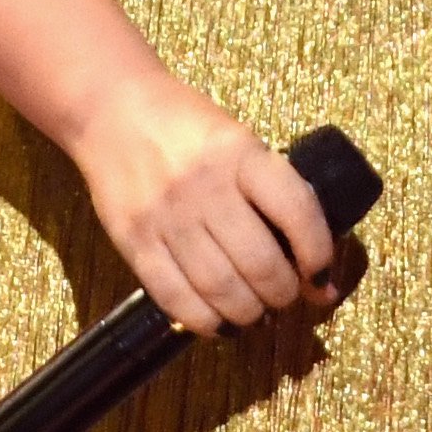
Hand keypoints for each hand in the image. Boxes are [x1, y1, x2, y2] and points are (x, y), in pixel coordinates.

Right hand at [66, 72, 332, 335]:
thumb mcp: (236, 139)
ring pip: (221, 289)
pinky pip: (175, 297)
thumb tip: (306, 254)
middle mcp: (205, 186)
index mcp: (240, 153)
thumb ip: (268, 187)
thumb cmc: (184, 123)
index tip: (322, 274)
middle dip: (284, 294)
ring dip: (248, 314)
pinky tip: (220, 323)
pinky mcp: (133, 241)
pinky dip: (205, 321)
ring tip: (255, 314)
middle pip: (260, 264)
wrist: (109, 108)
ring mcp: (166, 217)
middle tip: (286, 297)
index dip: (318, 253)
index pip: (297, 211)